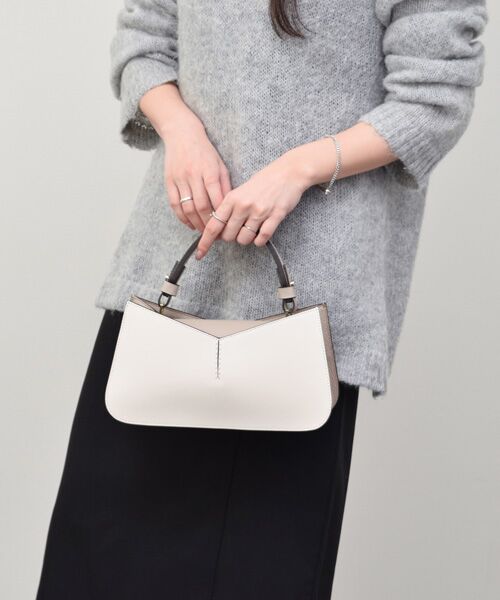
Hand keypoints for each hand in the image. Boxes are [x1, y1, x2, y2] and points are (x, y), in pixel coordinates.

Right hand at [161, 117, 231, 231]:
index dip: (221, 216)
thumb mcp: (220, 164)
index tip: (226, 226)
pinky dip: (182, 217)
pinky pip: (175, 204)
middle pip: (201, 206)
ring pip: (187, 208)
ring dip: (195, 223)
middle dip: (209, 223)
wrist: (181, 133)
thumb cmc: (205, 151)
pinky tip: (189, 224)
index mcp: (210, 170)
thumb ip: (224, 185)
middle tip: (215, 234)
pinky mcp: (169, 181)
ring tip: (203, 231)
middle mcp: (194, 175)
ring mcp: (180, 178)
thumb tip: (229, 207)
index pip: (216, 199)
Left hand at [195, 149, 311, 258]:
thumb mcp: (241, 191)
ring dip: (246, 239)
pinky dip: (259, 240)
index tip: (200, 253)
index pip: (213, 225)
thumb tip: (219, 230)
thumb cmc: (264, 181)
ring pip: (244, 239)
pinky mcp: (275, 216)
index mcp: (232, 198)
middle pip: (228, 236)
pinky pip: (262, 238)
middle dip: (231, 238)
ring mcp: (259, 211)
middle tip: (238, 230)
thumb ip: (229, 208)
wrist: (288, 172)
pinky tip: (261, 234)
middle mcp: (243, 205)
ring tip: (251, 229)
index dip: (205, 242)